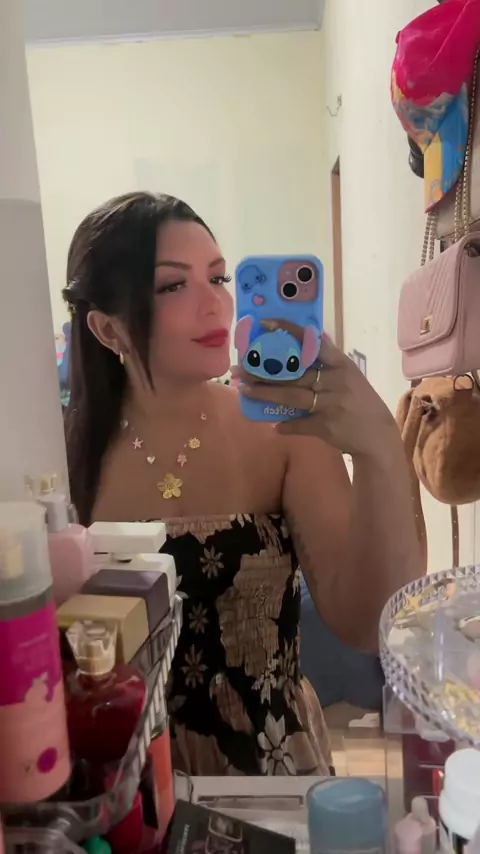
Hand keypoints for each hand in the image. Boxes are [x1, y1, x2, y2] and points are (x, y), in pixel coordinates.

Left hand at [235, 321, 396, 457]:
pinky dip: (285, 425)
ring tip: (244, 390)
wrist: (378, 436)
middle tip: (240, 369)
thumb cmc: (360, 402)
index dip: (289, 332)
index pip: (314, 342)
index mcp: (341, 365)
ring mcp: (330, 404)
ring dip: (265, 394)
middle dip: (264, 372)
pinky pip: (299, 424)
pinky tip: (272, 424)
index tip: (265, 324)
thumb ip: (328, 360)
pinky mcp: (326, 426)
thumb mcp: (350, 375)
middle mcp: (335, 381)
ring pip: (291, 396)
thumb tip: (309, 338)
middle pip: (294, 374)